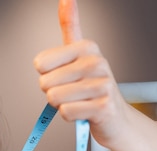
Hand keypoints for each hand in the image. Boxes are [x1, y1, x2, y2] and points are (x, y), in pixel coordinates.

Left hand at [34, 0, 156, 150]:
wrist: (116, 117)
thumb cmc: (91, 87)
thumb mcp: (79, 54)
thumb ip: (70, 26)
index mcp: (86, 47)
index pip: (40, 63)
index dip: (46, 75)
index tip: (63, 76)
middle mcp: (96, 62)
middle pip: (45, 83)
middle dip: (53, 93)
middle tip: (72, 92)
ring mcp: (102, 84)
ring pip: (54, 99)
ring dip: (62, 105)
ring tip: (78, 102)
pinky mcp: (103, 107)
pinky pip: (66, 113)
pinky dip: (71, 117)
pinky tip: (84, 113)